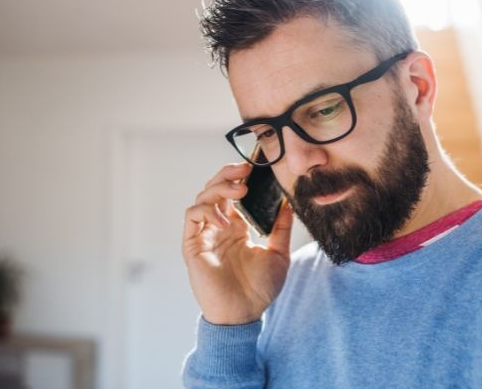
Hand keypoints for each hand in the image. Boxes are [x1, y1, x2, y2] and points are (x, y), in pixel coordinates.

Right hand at [182, 163, 293, 324]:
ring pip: (203, 197)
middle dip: (227, 174)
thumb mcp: (279, 254)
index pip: (234, 194)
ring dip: (219, 188)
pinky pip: (193, 216)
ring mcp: (204, 234)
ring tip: (240, 190)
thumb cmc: (260, 289)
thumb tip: (289, 202)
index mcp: (237, 228)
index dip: (241, 177)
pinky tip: (226, 220)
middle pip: (215, 189)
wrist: (244, 315)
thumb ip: (281, 228)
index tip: (256, 167)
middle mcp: (219, 227)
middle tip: (245, 168)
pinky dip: (207, 210)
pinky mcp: (192, 244)